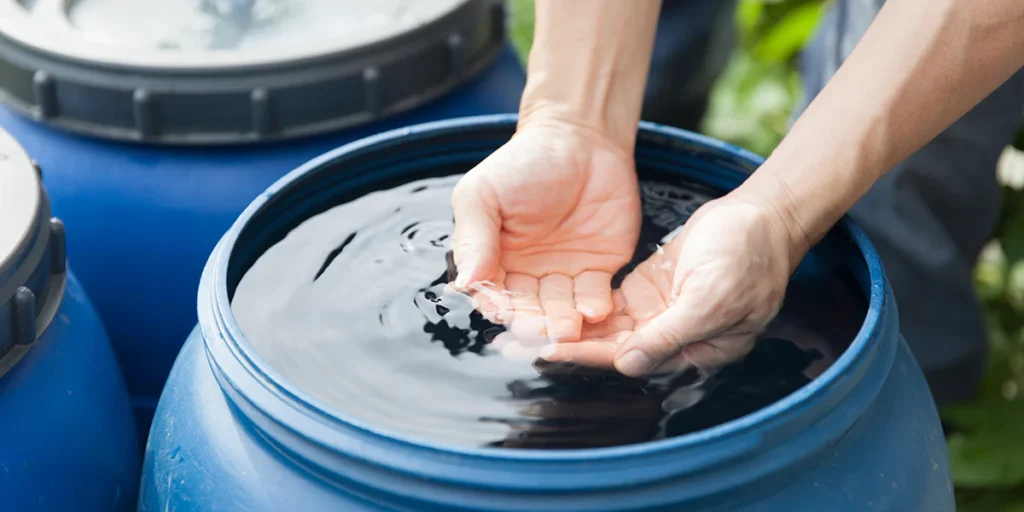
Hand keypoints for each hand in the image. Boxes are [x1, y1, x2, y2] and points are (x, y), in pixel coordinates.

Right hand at [450, 119, 640, 342]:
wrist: (580, 137)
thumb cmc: (524, 161)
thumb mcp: (484, 194)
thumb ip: (473, 237)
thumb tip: (464, 282)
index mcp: (494, 259)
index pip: (492, 293)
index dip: (497, 304)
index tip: (502, 312)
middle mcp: (527, 274)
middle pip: (527, 309)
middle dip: (533, 322)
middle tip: (539, 331)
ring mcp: (564, 274)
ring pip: (561, 310)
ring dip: (563, 322)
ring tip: (568, 328)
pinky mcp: (599, 270)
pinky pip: (595, 297)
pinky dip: (595, 307)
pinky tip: (595, 311)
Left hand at [538, 194, 804, 375]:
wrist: (763, 215)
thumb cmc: (748, 256)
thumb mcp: (712, 297)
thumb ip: (669, 334)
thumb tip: (628, 364)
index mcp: (693, 350)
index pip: (630, 357)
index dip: (588, 355)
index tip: (546, 351)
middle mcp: (671, 339)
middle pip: (611, 347)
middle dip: (566, 345)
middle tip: (515, 342)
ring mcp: (659, 314)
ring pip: (606, 328)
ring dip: (567, 328)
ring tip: (522, 325)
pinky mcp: (649, 291)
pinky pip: (611, 306)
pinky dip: (582, 306)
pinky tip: (547, 301)